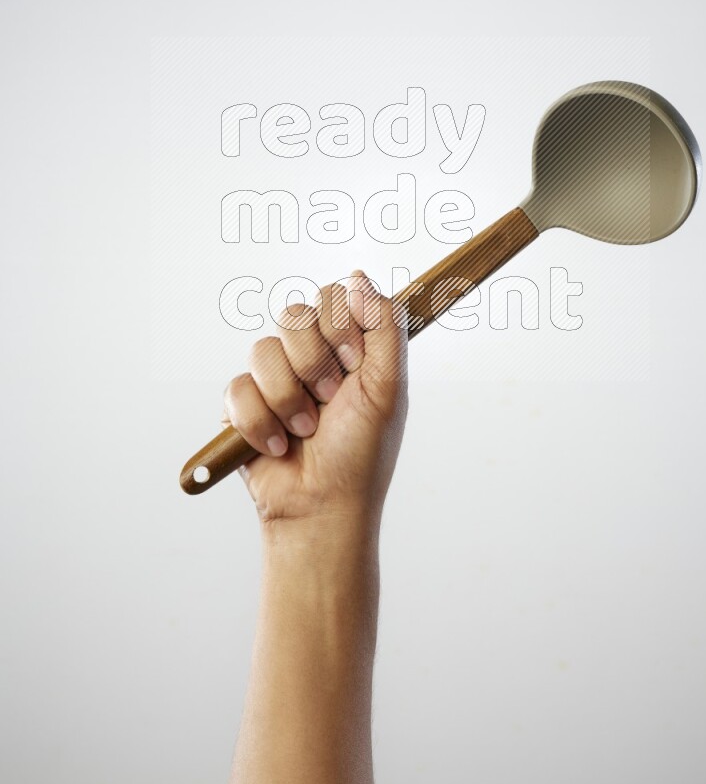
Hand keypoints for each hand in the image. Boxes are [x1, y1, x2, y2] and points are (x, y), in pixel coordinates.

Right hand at [222, 271, 407, 526]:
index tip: (353, 363)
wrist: (323, 507)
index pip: (330, 297)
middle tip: (329, 398)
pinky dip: (261, 423)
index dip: (339, 326)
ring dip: (288, 398)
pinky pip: (238, 389)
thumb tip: (359, 276)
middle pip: (293, 315)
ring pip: (262, 350)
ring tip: (304, 430)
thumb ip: (384, 325)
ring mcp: (273, 380)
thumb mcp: (390, 387)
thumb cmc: (361, 453)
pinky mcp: (242, 406)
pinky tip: (278, 446)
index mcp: (345, 347)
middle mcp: (309, 357)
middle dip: (313, 363)